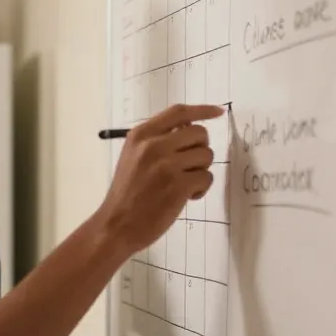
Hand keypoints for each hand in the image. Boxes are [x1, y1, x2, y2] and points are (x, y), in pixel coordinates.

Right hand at [101, 103, 223, 253]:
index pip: (178, 112)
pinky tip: (187, 197)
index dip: (202, 110)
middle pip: (199, 132)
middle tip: (190, 165)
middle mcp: (153, 145)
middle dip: (201, 148)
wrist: (116, 225)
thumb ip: (156, 141)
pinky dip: (201, 188)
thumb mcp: (132, 157)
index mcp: (140, 135)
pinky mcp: (178, 185)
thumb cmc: (126, 193)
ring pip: (206, 155)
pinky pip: (207, 177)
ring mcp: (166, 165)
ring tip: (185, 184)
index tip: (218, 112)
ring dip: (201, 170)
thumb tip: (189, 131)